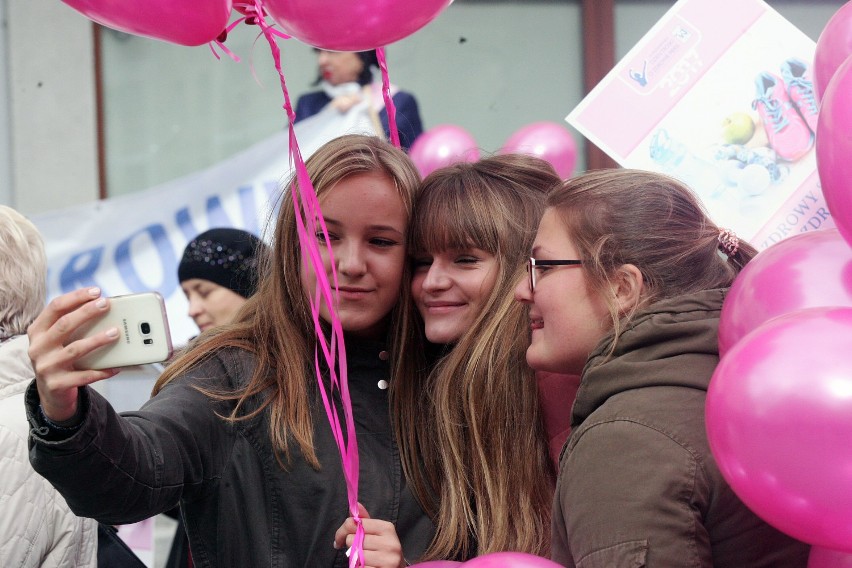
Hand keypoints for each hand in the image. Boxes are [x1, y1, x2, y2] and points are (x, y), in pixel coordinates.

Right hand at [28, 287, 119, 421]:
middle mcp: (38, 347)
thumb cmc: (58, 356)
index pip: (55, 308)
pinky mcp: (57, 384)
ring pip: (75, 349)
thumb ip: (70, 324)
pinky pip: (84, 376)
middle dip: (86, 312)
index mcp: (37, 331)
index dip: (76, 297)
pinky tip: (116, 366)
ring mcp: (46, 367)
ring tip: (115, 332)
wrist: (50, 391)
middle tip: (106, 304)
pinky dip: (102, 370)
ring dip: (98, 340)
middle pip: (64, 325)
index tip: (96, 291)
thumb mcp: (55, 339)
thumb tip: (101, 306)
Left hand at [334, 503, 405, 567]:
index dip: (343, 531)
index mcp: (387, 528)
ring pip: (354, 555)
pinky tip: (368, 567)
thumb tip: (356, 505)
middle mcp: (390, 543)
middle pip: (352, 539)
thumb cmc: (383, 550)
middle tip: (355, 551)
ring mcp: (388, 560)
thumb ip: (365, 520)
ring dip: (355, 559)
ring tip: (363, 560)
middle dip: (350, 546)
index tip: (340, 539)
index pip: (355, 523)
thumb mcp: (377, 533)